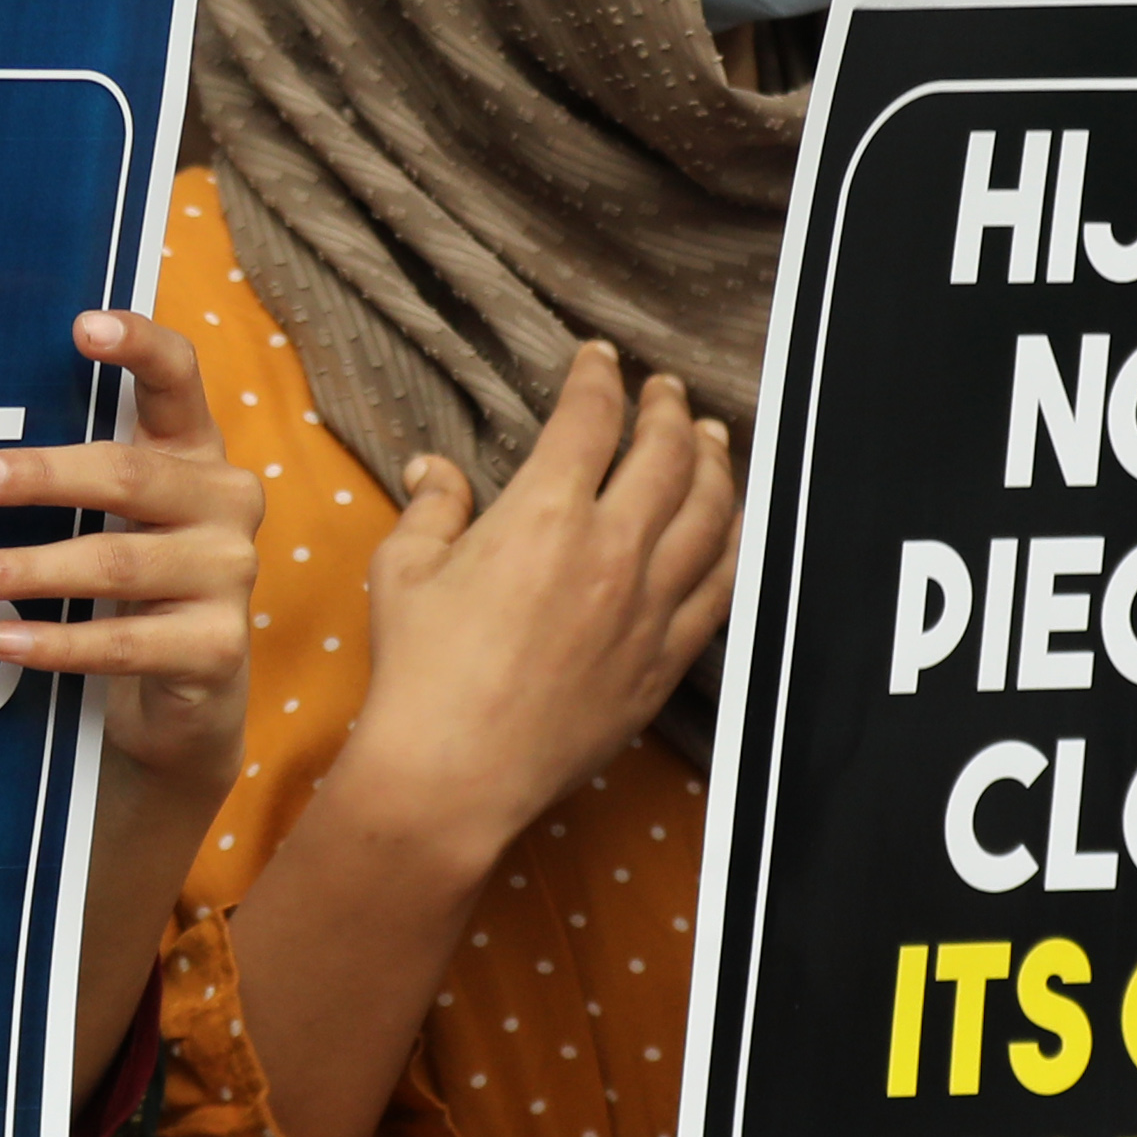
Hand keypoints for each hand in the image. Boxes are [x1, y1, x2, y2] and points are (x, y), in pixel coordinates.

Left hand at [0, 304, 263, 815]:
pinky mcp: (217, 648)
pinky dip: (57, 643)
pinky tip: (1, 639)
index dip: (138, 344)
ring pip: (115, 564)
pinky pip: (124, 643)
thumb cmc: (125, 581)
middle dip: (39, 477)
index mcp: (194, 449)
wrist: (189, 694)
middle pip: (127, 475)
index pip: (177, 376)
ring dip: (27, 569)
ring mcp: (229, 574)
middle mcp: (225, 501)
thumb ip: (64, 475)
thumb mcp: (107, 515)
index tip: (81, 325)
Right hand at [324, 342, 738, 865]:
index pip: (589, 420)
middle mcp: (612, 550)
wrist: (455, 775)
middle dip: (667, 410)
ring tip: (709, 442)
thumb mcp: (404, 572)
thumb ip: (433, 508)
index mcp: (545, 514)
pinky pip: (721, 587)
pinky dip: (732, 544)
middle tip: (665, 392)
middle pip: (666, 455)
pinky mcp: (664, 660)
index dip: (597, 379)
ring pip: (710, 513)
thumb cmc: (419, 673)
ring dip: (713, 465)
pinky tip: (730, 527)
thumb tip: (435, 468)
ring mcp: (649, 607)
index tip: (599, 361)